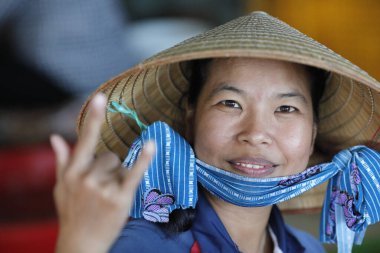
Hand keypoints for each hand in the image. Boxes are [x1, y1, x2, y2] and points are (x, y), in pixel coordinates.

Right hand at [51, 94, 154, 252]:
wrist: (81, 244)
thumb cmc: (71, 213)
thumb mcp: (61, 188)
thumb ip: (61, 160)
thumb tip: (55, 137)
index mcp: (72, 173)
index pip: (85, 140)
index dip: (94, 119)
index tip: (101, 98)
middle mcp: (86, 178)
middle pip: (109, 156)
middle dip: (109, 169)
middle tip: (102, 189)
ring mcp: (103, 189)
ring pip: (121, 167)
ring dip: (119, 178)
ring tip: (108, 197)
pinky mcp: (120, 199)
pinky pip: (134, 174)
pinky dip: (143, 160)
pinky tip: (152, 145)